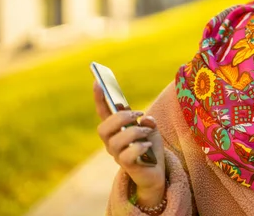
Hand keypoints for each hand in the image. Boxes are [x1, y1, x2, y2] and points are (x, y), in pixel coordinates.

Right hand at [93, 81, 165, 196]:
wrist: (156, 170)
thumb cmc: (150, 146)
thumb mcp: (150, 129)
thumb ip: (146, 121)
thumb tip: (144, 119)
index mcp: (116, 129)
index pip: (103, 113)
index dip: (99, 98)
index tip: (97, 82)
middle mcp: (112, 142)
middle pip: (103, 128)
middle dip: (120, 118)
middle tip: (138, 114)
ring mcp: (117, 155)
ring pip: (115, 142)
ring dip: (133, 132)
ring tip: (147, 131)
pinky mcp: (128, 166)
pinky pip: (126, 156)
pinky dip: (138, 147)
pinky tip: (147, 145)